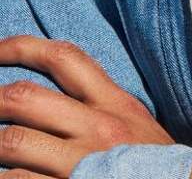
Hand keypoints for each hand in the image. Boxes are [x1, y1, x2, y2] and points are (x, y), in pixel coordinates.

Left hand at [0, 36, 171, 177]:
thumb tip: (57, 91)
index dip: (22, 47)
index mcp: (113, 102)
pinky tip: (5, 175)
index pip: (65, 58)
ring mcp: (79, 164)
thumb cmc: (153, 163)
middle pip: (25, 97)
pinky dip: (3, 176)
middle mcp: (96, 126)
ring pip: (11, 142)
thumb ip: (101, 103)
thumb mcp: (135, 121)